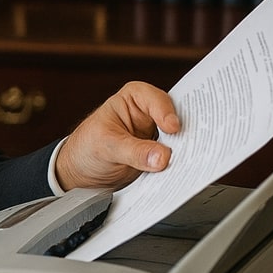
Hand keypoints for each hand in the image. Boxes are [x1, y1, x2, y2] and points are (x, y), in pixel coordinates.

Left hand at [55, 81, 179, 190]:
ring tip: (189, 161)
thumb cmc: (87, 149)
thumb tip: (162, 157)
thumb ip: (134, 152)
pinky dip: (180, 163)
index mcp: (134, 99)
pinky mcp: (161, 154)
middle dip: (184, 131)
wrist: (81, 173)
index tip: (172, 128)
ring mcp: (158, 135)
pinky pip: (176, 156)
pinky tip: (184, 170)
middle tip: (191, 146)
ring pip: (180, 138)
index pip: (156, 99)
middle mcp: (150, 114)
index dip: (165, 112)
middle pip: (176, 117)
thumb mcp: (106, 147)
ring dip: (185, 150)